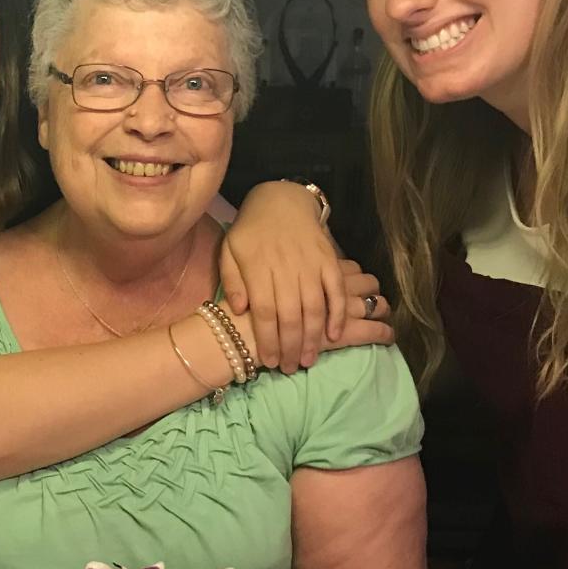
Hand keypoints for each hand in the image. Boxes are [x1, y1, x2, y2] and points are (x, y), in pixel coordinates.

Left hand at [221, 181, 392, 371]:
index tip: (270, 362)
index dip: (268, 339)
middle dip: (291, 346)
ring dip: (313, 337)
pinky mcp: (328, 260)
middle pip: (290, 315)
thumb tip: (239, 309)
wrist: (281, 200)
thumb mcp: (229, 251)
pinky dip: (338, 314)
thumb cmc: (251, 231)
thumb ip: (231, 281)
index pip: (264, 311)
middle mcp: (285, 267)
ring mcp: (310, 264)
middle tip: (290, 368)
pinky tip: (335, 335)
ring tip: (308, 359)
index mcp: (258, 268)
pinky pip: (336, 290)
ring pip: (314, 307)